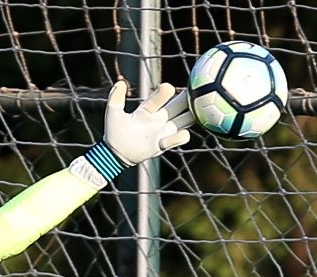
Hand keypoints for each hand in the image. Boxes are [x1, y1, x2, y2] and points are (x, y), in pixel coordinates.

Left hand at [80, 81, 194, 182]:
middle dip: (186, 99)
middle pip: (176, 107)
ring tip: (203, 110)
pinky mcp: (161, 145)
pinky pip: (175, 139)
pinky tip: (184, 133)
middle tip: (199, 91)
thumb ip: (116, 98)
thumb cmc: (113, 133)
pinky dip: (180, 137)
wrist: (114, 154)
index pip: (157, 99)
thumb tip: (120, 83)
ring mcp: (161, 132)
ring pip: (182, 121)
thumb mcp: (113, 113)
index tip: (168, 86)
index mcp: (146, 111)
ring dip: (191, 116)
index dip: (162, 93)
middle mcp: (157, 119)